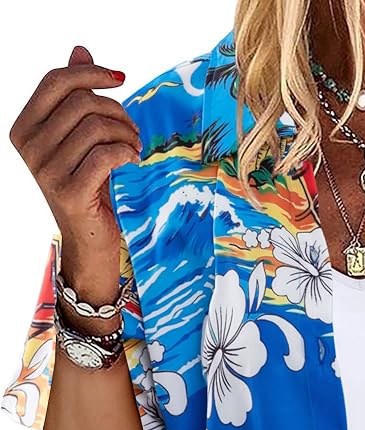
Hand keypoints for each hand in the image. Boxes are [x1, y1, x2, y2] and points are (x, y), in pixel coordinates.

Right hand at [8, 45, 140, 256]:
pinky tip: (133, 160)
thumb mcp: (80, 137)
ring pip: (96, 127)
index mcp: (24, 128)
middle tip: (132, 131)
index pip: (56, 81)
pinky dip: (127, 153)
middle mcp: (29, 148)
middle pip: (81, 102)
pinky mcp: (70, 192)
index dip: (91, 73)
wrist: (89, 238)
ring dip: (125, 134)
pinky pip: (106, 155)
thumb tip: (80, 51)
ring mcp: (47, 172)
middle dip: (116, 111)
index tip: (121, 79)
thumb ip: (76, 96)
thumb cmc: (88, 184)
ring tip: (134, 147)